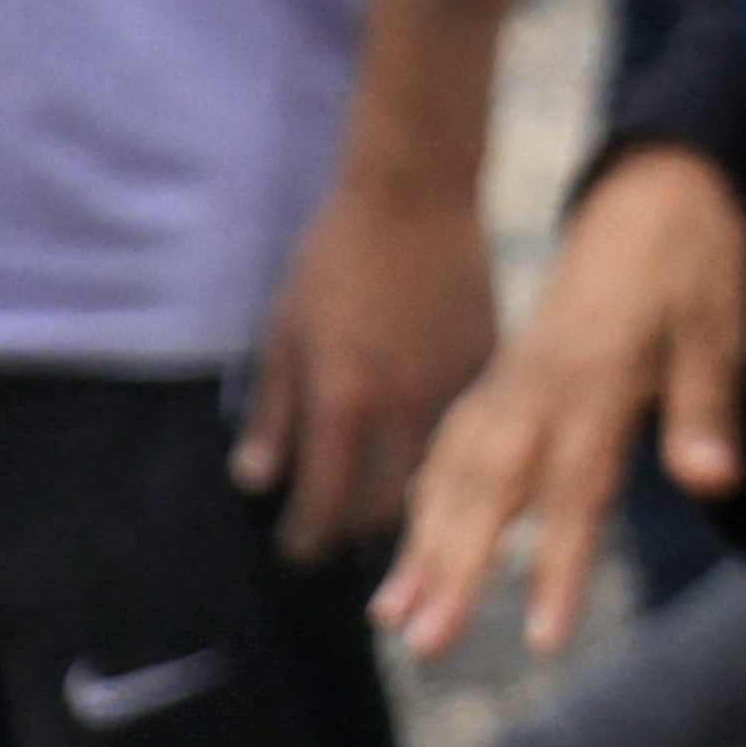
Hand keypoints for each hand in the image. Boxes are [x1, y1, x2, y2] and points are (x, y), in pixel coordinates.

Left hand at [243, 173, 503, 558]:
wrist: (416, 197)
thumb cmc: (336, 259)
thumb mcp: (284, 332)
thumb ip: (272, 414)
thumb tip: (257, 482)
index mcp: (343, 400)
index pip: (324, 503)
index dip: (306, 539)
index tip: (298, 549)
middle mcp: (403, 409)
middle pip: (386, 509)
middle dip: (356, 532)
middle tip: (339, 532)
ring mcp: (454, 392)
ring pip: (435, 478)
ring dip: (404, 501)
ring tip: (383, 505)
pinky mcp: (488, 369)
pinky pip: (466, 431)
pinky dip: (443, 450)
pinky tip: (427, 448)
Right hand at [385, 147, 745, 657]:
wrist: (653, 182)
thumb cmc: (696, 257)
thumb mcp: (722, 323)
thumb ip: (708, 405)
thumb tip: (712, 482)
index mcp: (598, 375)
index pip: (577, 488)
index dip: (560, 566)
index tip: (543, 639)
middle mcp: (538, 383)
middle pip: (489, 489)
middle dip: (453, 570)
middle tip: (423, 645)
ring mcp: (511, 377)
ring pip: (452, 469)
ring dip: (421, 544)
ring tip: (389, 618)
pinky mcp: (500, 372)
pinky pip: (449, 440)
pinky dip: (422, 495)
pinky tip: (405, 543)